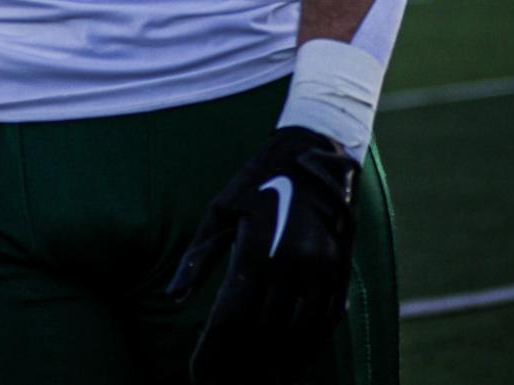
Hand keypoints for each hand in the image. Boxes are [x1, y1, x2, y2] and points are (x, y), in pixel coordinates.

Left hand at [168, 125, 359, 384]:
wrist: (314, 151)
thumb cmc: (258, 179)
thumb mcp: (220, 209)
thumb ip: (198, 256)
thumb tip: (174, 296)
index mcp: (257, 250)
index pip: (231, 318)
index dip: (213, 353)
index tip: (198, 375)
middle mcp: (291, 266)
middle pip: (261, 334)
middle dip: (239, 366)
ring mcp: (320, 273)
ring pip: (295, 337)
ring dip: (275, 368)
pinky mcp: (339, 274)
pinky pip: (324, 325)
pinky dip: (307, 352)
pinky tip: (292, 368)